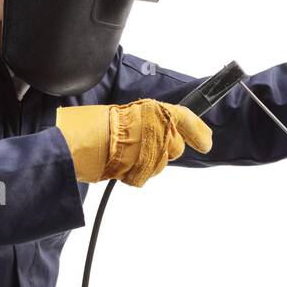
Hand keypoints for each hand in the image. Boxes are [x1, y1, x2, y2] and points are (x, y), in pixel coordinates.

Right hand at [56, 99, 212, 185]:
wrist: (79, 143)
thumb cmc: (102, 126)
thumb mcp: (133, 114)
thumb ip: (155, 121)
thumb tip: (177, 132)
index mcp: (154, 111)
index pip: (185, 118)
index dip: (199, 132)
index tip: (207, 143)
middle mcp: (156, 130)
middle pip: (176, 148)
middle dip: (166, 148)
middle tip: (145, 143)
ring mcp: (150, 152)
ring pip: (161, 163)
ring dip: (149, 161)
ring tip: (128, 151)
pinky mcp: (141, 171)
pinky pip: (146, 174)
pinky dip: (137, 171)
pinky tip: (124, 161)